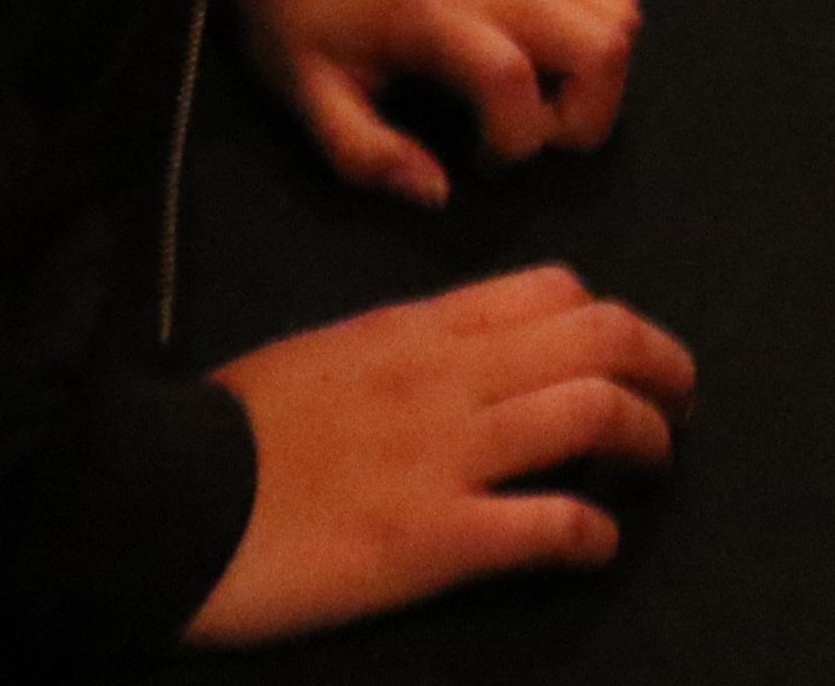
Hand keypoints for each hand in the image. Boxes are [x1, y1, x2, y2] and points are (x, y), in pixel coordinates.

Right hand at [185, 263, 693, 646]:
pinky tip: (599, 544)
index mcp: (418, 326)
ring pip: (596, 412)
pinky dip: (596, 534)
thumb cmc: (226, 430)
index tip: (622, 357)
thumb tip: (462, 364)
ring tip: (654, 465)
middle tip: (678, 407)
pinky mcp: (436, 540)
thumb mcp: (326, 354)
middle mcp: (451, 377)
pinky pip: (553, 524)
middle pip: (602, 337)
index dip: (610, 320)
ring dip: (649, 438)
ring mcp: (448, 456)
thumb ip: (403, 351)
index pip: (554, 290)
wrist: (156, 498)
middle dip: (663, 367)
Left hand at [229, 0, 640, 201]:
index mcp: (434, 19)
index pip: (512, 77)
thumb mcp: (307, 97)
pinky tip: (554, 67)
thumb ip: (367, 154)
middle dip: (585, 115)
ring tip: (547, 105)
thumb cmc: (302, 20)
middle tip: (533, 139)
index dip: (512, 141)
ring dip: (601, 76)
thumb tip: (439, 194)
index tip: (476, 165)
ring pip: (619, 11)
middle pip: (600, 41)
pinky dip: (603, 35)